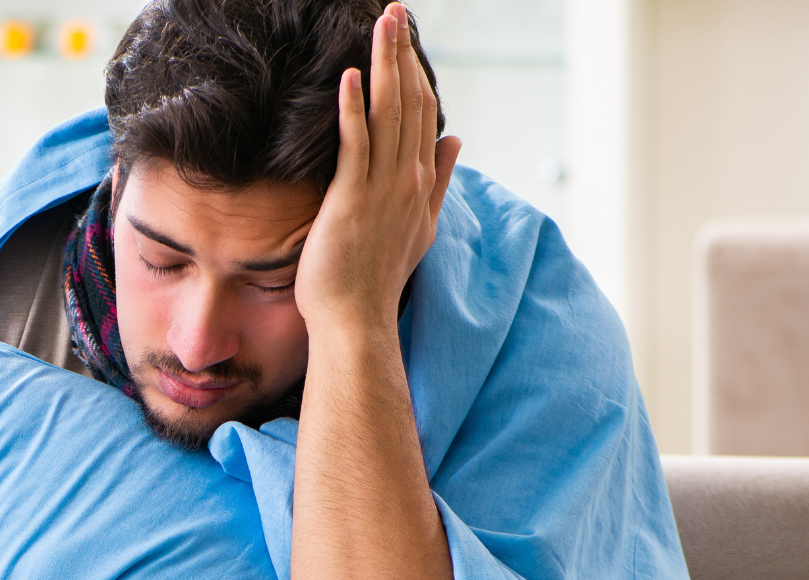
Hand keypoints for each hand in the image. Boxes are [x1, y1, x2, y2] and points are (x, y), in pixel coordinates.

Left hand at [294, 2, 460, 332]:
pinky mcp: (352, 201)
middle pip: (411, 102)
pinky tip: (352, 76)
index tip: (408, 36)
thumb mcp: (419, 224)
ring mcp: (382, 189)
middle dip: (404, 52)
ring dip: (386, 64)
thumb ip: (439, 180)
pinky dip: (355, 108)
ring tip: (383, 22)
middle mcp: (407, 179)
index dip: (416, 70)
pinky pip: (356, 145)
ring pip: (389, 114)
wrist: (357, 320)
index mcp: (420, 182)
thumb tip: (456, 140)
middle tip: (395, 10)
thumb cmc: (377, 278)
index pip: (423, 112)